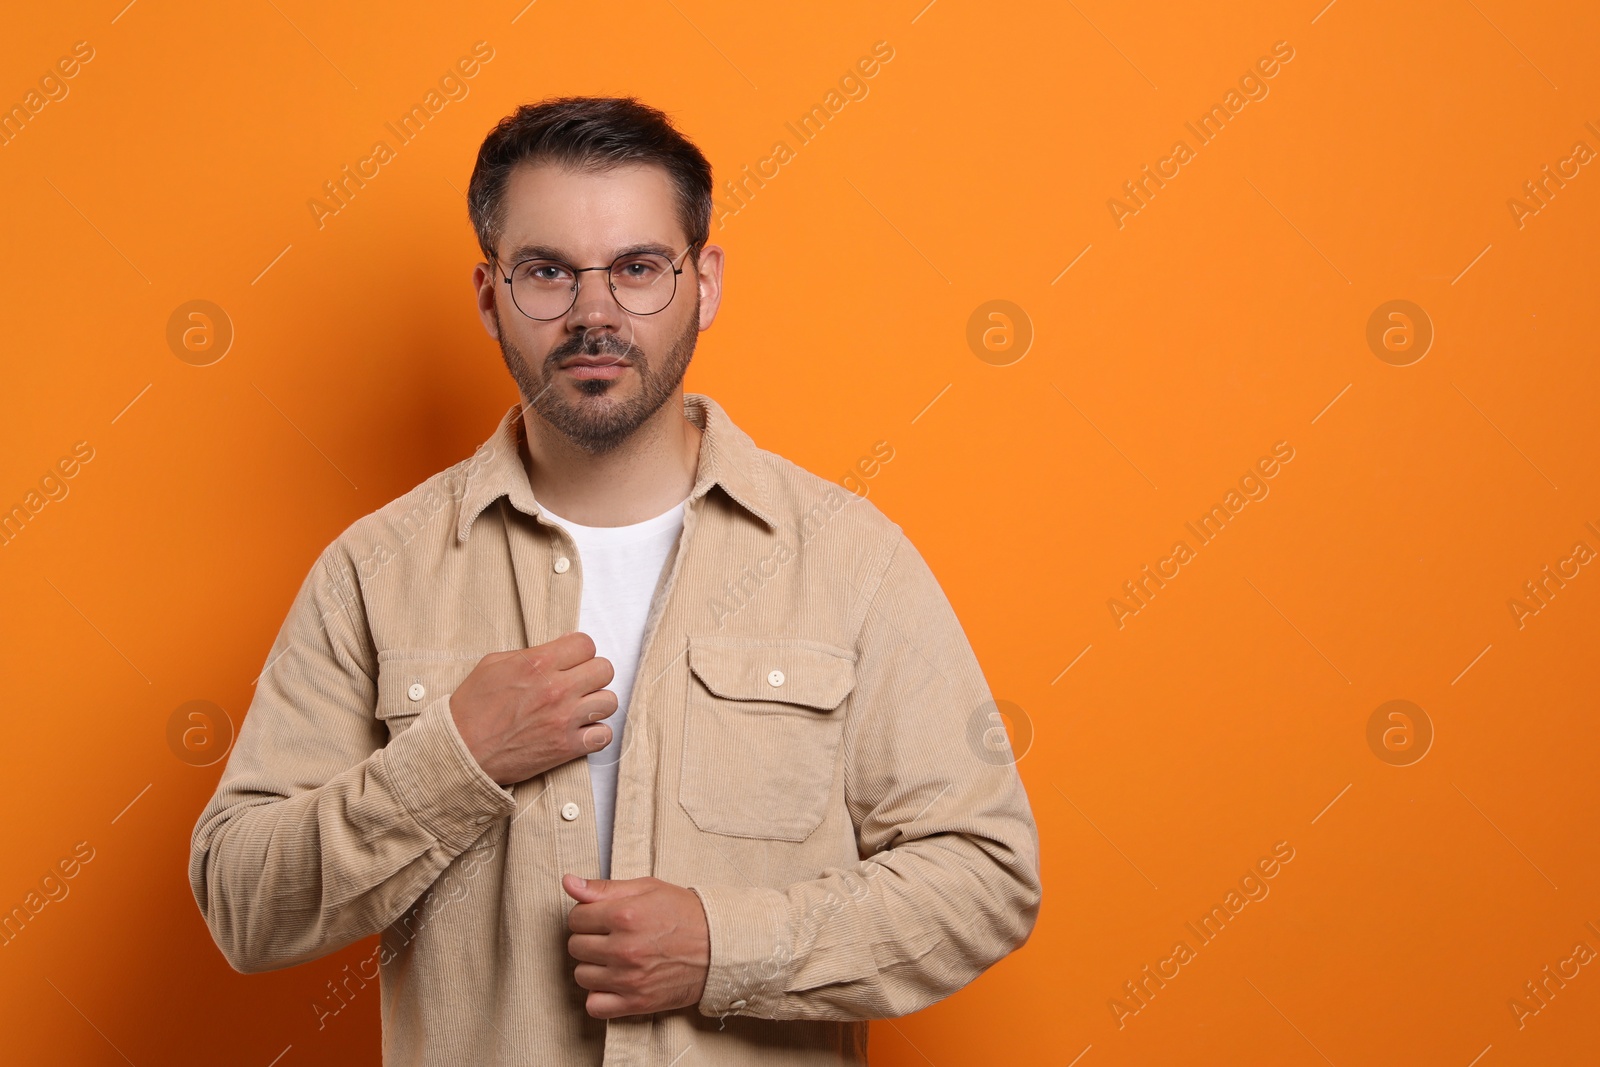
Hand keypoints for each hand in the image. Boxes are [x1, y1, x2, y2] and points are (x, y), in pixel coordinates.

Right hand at [449, 631, 616, 785]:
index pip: (586, 644)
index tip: (572, 661)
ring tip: (579, 709)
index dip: (580, 652)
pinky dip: (596, 733)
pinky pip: (604, 735)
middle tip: (577, 684)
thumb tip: (561, 646)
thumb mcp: (493, 665)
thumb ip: (531, 653)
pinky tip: (581, 731)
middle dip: (591, 674)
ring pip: (609, 701)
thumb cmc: (471, 708)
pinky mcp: (566, 747)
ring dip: (596, 703)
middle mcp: (556, 689)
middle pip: (604, 669)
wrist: (460, 751)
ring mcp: (564, 719)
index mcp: (538, 664)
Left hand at [562, 873, 710, 1018]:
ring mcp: (629, 978)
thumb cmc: (685, 913)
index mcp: (624, 915)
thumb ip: (604, 888)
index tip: (601, 918)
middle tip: (610, 936)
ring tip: (614, 958)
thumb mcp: (647, 888)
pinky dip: (600, 996)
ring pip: (582, 976)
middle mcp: (623, 948)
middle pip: (575, 947)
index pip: (576, 918)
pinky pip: (595, 1005)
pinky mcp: (636, 1002)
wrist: (719, 947)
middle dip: (589, 939)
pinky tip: (614, 983)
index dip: (586, 916)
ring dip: (593, 966)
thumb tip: (568, 882)